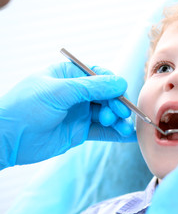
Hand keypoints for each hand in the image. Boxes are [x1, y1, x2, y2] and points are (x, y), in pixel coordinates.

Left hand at [0, 62, 135, 168]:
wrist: (7, 139)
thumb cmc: (25, 107)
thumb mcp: (59, 91)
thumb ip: (91, 87)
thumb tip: (120, 82)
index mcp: (70, 75)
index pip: (100, 75)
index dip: (114, 85)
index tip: (121, 94)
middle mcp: (78, 93)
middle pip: (107, 96)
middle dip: (117, 105)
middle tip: (120, 115)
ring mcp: (80, 112)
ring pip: (107, 114)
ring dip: (119, 120)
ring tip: (124, 128)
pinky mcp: (80, 131)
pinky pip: (102, 131)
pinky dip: (116, 134)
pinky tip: (129, 137)